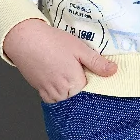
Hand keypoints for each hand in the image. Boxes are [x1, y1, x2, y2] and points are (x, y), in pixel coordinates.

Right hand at [2, 18, 117, 101]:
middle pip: (79, 97)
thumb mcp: (79, 49)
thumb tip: (114, 71)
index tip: (92, 73)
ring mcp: (50, 94)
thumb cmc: (52, 42)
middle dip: (82, 87)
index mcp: (75, 83)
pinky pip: (55, 98)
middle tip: (78, 70)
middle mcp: (63, 93)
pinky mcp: (40, 92)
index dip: (94, 82)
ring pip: (67, 99)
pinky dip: (59, 92)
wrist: (25, 40)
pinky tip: (59, 78)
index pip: (92, 91)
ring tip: (68, 73)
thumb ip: (97, 63)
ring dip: (70, 91)